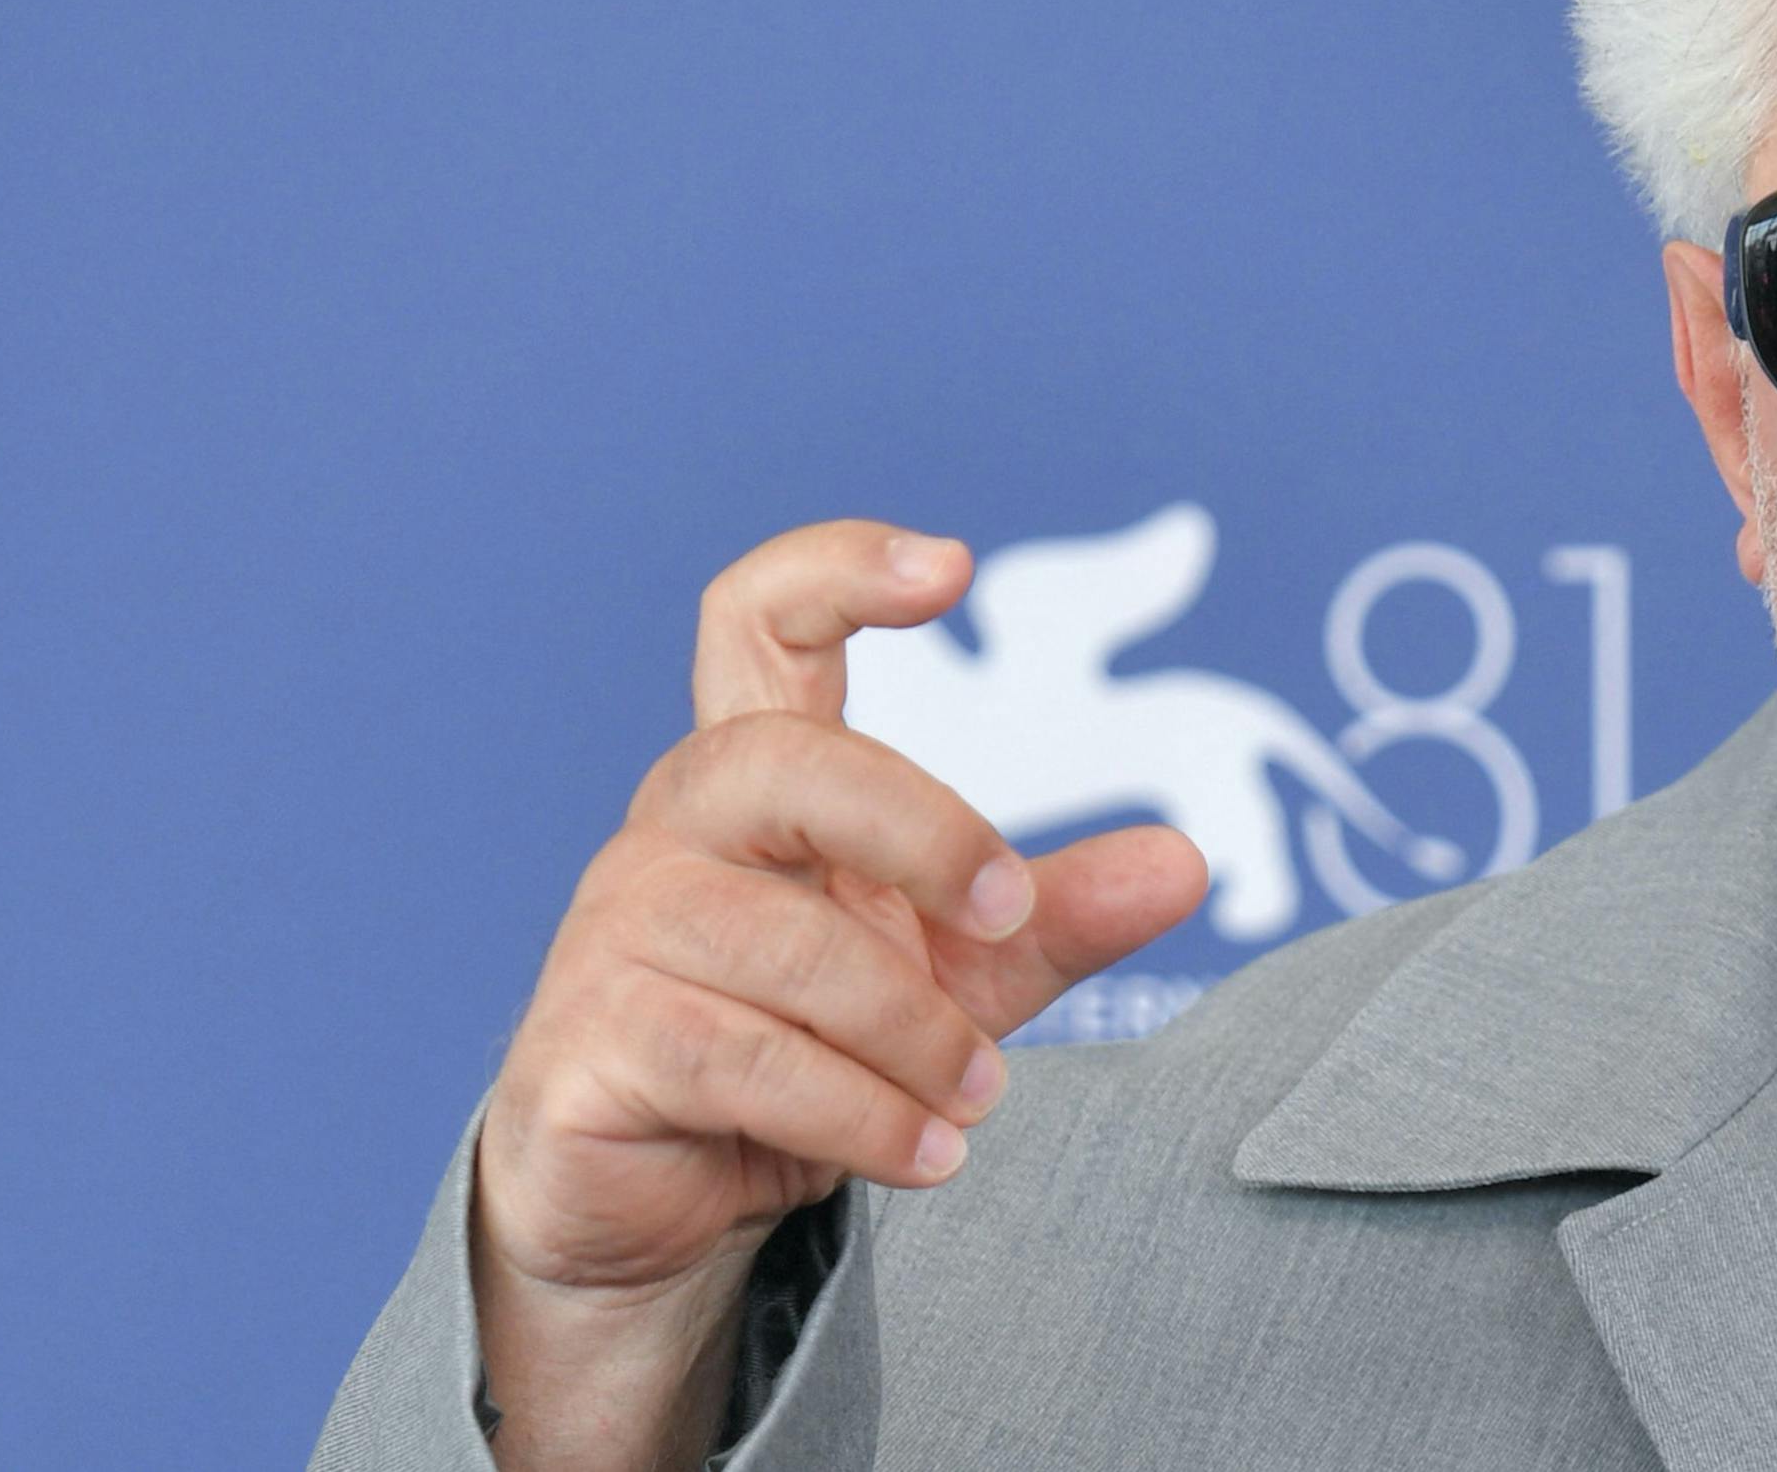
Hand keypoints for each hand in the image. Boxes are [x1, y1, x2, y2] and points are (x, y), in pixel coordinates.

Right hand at [466, 520, 1206, 1469]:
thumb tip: (1188, 862)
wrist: (674, 1212)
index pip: (757, 623)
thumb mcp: (957, 977)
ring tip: (971, 1097)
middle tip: (1009, 910)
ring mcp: (614, 935)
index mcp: (758, 782)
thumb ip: (1056, 916)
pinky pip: (742, 1059)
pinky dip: (860, 1112)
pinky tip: (926, 1153)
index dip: (836, 570)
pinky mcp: (588, 1046)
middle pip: (786, 766)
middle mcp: (675, 833)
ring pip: (786, 948)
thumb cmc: (810, 1054)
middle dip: (923, 832)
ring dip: (912, 1033)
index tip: (952, 564)